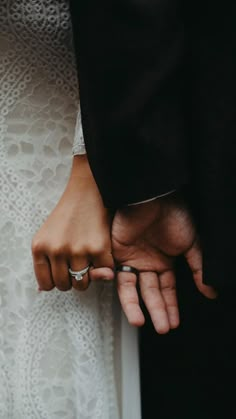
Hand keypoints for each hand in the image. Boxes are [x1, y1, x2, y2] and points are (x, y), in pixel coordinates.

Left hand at [32, 155, 113, 291]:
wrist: (89, 191)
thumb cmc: (68, 213)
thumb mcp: (47, 235)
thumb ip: (45, 261)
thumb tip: (43, 291)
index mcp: (40, 247)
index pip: (46, 284)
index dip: (57, 281)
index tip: (64, 273)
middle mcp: (57, 250)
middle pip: (65, 285)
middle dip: (73, 278)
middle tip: (79, 264)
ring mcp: (78, 250)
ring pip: (83, 284)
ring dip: (89, 276)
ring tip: (90, 260)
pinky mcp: (98, 248)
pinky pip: (103, 273)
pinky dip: (105, 268)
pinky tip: (102, 255)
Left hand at [112, 194, 216, 333]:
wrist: (154, 196)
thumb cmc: (175, 214)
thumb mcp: (192, 244)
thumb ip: (199, 268)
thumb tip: (211, 292)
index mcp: (165, 261)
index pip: (167, 289)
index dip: (170, 306)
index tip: (174, 323)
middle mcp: (148, 263)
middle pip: (151, 292)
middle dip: (157, 311)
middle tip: (163, 328)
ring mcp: (133, 259)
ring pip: (133, 289)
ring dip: (137, 307)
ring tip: (142, 323)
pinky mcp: (118, 254)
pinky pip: (119, 277)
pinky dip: (125, 293)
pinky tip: (131, 307)